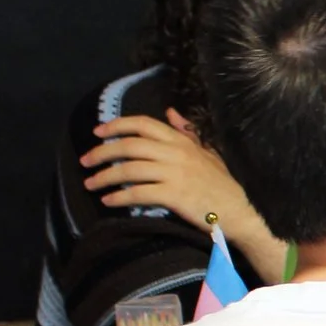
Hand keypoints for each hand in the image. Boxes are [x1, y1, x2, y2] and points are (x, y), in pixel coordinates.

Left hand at [84, 110, 285, 280]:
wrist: (240, 212)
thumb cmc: (222, 184)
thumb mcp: (207, 152)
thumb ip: (187, 132)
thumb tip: (170, 112)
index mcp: (181, 141)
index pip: (143, 124)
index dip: (117, 125)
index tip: (98, 132)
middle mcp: (175, 153)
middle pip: (129, 146)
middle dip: (102, 152)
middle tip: (86, 161)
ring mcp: (174, 174)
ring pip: (128, 170)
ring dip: (104, 177)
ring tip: (91, 184)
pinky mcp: (174, 196)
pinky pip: (138, 193)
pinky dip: (119, 197)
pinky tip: (109, 201)